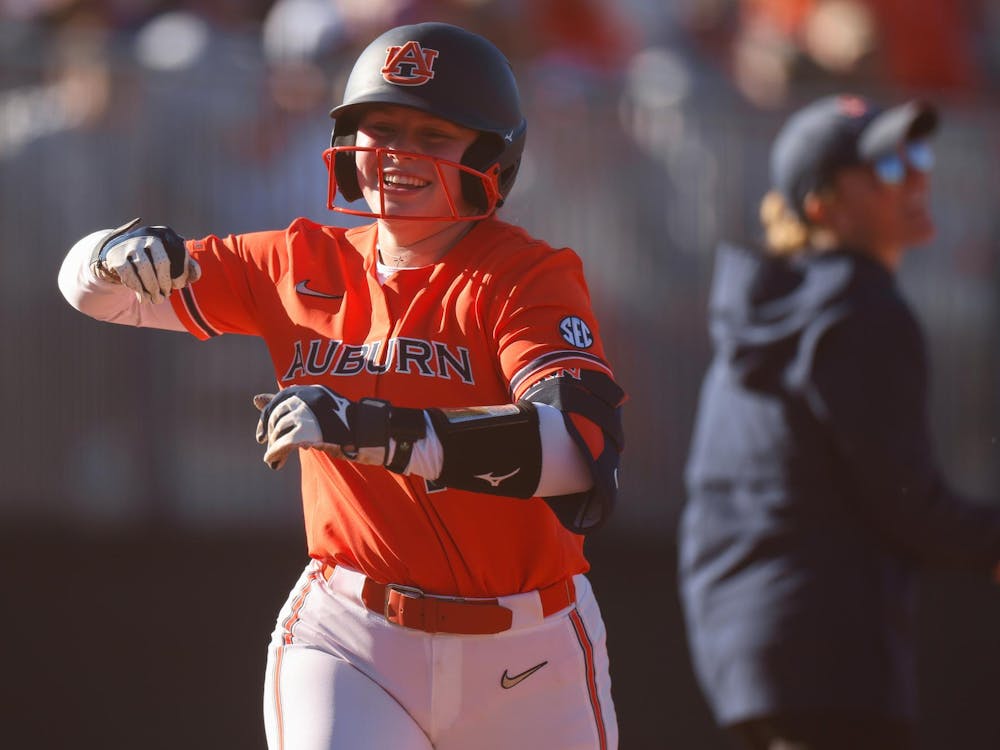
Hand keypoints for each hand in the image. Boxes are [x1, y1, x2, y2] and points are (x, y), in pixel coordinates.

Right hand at [91, 218, 201, 303]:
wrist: (121, 251)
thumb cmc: (154, 258)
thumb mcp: (172, 258)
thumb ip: (188, 267)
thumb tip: (196, 274)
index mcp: (166, 233)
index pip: (179, 252)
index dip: (181, 273)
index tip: (179, 285)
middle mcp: (148, 234)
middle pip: (162, 261)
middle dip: (165, 282)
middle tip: (166, 295)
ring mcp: (130, 243)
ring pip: (144, 267)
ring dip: (151, 287)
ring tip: (155, 299)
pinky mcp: (116, 255)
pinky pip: (128, 273)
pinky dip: (137, 288)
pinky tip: (143, 298)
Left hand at [253, 386, 390, 469]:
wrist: (370, 436)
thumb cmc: (346, 425)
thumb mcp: (316, 412)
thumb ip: (287, 406)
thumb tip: (255, 398)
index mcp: (312, 390)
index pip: (280, 399)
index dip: (267, 418)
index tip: (262, 436)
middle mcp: (309, 397)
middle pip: (277, 415)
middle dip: (270, 435)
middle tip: (271, 449)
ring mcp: (311, 412)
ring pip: (279, 430)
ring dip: (274, 447)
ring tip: (274, 460)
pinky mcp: (312, 430)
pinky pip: (284, 442)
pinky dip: (276, 454)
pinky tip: (275, 462)